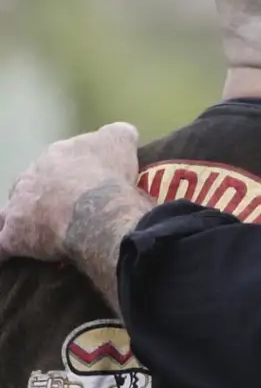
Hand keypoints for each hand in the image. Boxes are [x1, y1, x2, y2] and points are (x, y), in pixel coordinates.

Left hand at [0, 122, 140, 261]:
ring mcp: (18, 206)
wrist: (98, 211)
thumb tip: (123, 132)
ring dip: (23, 219)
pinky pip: (2, 246)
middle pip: (34, 185)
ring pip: (13, 212)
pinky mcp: (14, 236)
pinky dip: (4, 249)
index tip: (88, 185)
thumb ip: (118, 134)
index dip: (73, 175)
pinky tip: (9, 255)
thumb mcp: (121, 142)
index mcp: (56, 154)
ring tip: (39, 233)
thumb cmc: (110, 176)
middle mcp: (31, 175)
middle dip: (47, 196)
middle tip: (70, 211)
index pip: (59, 162)